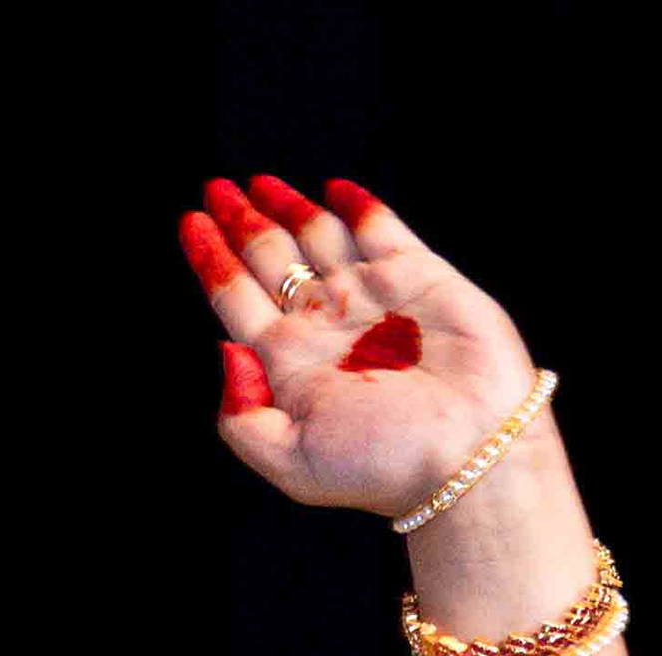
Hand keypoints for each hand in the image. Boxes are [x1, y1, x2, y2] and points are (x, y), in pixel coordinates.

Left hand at [177, 173, 531, 517]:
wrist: (470, 452)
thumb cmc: (386, 467)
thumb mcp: (294, 464)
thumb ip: (243, 420)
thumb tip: (227, 351)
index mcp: (291, 363)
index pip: (237, 298)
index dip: (211, 260)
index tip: (191, 222)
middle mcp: (326, 324)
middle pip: (270, 258)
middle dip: (241, 222)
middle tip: (215, 189)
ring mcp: (371, 296)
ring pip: (316, 236)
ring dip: (287, 207)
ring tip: (258, 183)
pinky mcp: (418, 274)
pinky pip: (379, 227)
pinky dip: (356, 205)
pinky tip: (333, 190)